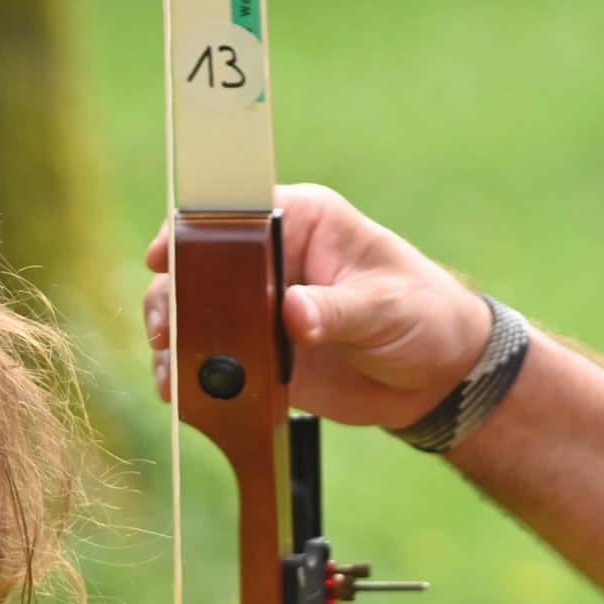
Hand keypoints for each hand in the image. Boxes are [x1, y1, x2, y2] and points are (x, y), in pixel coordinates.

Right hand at [145, 184, 493, 428]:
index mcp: (304, 220)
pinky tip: (181, 392)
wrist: (437, 376)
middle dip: (173, 293)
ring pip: (194, 312)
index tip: (165, 256)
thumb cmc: (423, 314)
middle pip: (199, 263)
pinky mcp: (258, 352)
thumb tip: (292, 314)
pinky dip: (192, 375)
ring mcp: (259, 306)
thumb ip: (336, 310)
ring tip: (170, 369)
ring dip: (175, 338)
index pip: (235, 212)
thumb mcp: (385, 307)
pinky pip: (212, 358)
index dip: (193, 230)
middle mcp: (271, 258)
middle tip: (167, 329)